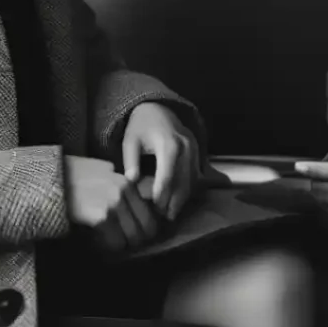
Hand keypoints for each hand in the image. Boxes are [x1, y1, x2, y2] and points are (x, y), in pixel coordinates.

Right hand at [62, 155, 159, 251]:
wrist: (53, 179)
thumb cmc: (76, 176)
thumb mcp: (104, 173)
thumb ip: (121, 186)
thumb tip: (138, 205)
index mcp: (128, 181)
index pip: (150, 212)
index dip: (146, 226)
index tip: (138, 233)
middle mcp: (125, 191)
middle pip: (146, 228)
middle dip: (137, 239)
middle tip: (125, 243)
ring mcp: (114, 203)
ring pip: (132, 237)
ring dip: (123, 244)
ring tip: (111, 242)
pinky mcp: (101, 216)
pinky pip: (115, 242)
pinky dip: (109, 246)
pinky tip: (99, 241)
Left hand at [121, 103, 200, 220]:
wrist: (157, 108)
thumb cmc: (141, 126)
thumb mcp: (130, 140)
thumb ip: (130, 160)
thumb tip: (131, 181)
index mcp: (169, 144)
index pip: (168, 176)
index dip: (162, 195)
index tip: (154, 209)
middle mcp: (186, 147)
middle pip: (183, 181)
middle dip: (174, 201)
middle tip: (163, 218)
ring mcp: (194, 149)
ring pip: (192, 180)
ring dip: (182, 198)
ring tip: (171, 214)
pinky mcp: (197, 152)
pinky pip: (195, 175)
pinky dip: (188, 189)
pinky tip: (178, 201)